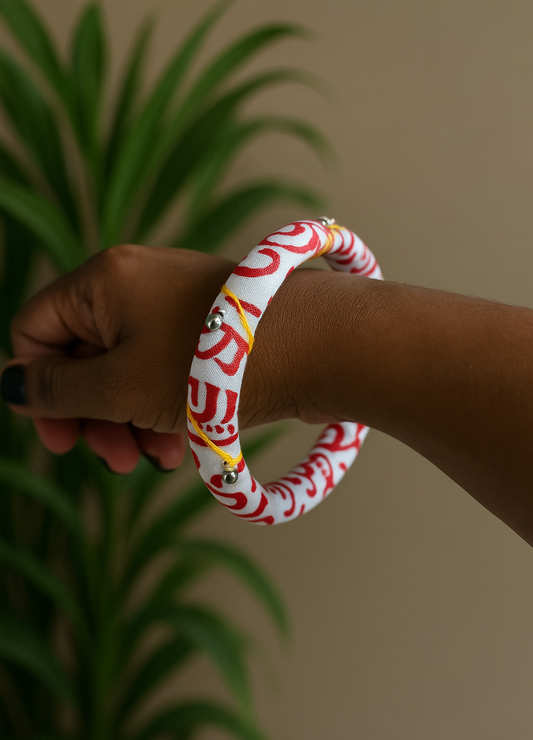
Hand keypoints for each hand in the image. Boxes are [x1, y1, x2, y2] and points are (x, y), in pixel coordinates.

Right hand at [0, 245, 245, 473]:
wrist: (317, 348)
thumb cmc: (212, 366)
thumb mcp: (118, 386)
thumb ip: (56, 389)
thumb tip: (11, 384)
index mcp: (102, 281)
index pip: (35, 330)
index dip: (38, 390)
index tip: (64, 441)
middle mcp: (136, 283)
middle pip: (84, 355)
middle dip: (93, 415)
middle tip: (114, 458)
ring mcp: (177, 304)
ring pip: (128, 369)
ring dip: (130, 419)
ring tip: (154, 457)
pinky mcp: (209, 329)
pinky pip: (166, 370)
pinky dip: (164, 407)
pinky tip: (179, 445)